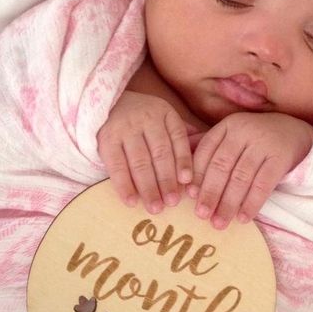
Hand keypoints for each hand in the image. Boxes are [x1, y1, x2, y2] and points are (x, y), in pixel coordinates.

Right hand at [97, 91, 192, 212]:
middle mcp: (147, 118)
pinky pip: (116, 165)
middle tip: (172, 202)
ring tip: (155, 207)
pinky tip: (131, 201)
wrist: (109, 104)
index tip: (187, 182)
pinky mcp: (107, 140)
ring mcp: (125, 129)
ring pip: (140, 162)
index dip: (183, 160)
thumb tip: (205, 160)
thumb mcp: (165, 118)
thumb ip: (182, 137)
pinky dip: (124, 185)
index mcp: (166, 114)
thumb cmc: (145, 118)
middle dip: (167, 180)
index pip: (178, 138)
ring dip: (148, 187)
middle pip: (160, 153)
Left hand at [188, 112, 312, 228]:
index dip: (197, 174)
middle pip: (222, 165)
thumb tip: (185, 182)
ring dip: (229, 203)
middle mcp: (244, 131)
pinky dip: (252, 203)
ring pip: (241, 177)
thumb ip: (212, 152)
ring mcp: (263, 143)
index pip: (207, 151)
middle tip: (201, 215)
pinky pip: (263, 184)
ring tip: (219, 223)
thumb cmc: (256, 140)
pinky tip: (243, 218)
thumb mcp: (234, 137)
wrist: (296, 131)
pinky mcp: (281, 157)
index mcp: (227, 126)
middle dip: (210, 193)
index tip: (189, 195)